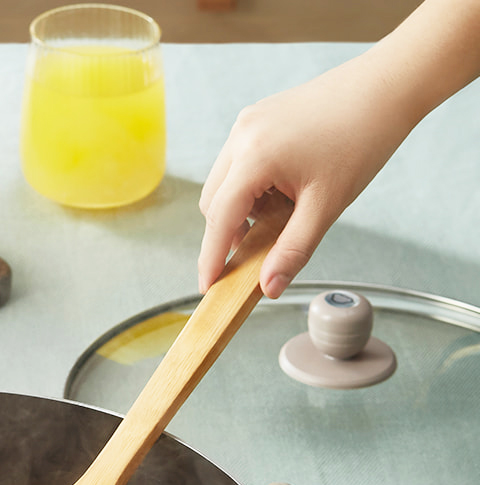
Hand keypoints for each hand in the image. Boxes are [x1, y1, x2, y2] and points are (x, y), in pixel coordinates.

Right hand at [197, 57, 414, 297]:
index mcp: (255, 156)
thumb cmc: (363, 138)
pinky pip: (236, 164)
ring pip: (222, 184)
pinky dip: (248, 188)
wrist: (386, 87)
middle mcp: (242, 136)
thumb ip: (293, 250)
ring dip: (239, 210)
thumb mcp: (327, 205)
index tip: (208, 286)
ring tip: (279, 216)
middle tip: (256, 253)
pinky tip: (281, 192)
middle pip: (213, 203)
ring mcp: (247, 124)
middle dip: (227, 234)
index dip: (211, 257)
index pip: (219, 218)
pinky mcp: (256, 119)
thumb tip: (269, 286)